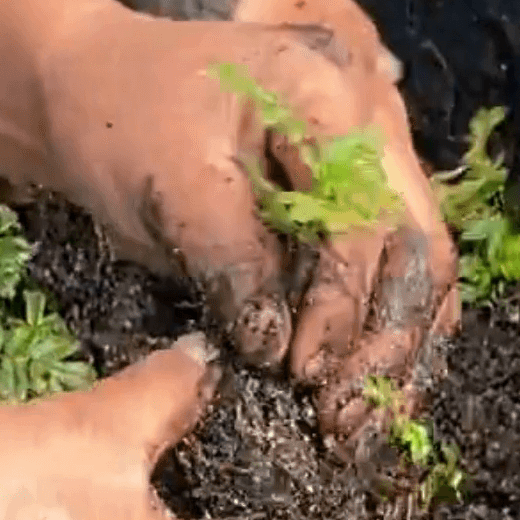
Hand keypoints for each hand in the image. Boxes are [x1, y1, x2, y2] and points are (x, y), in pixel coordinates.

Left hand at [35, 11, 455, 449]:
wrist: (99, 90)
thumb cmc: (126, 123)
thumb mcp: (168, 184)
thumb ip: (229, 259)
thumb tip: (275, 349)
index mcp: (330, 96)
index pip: (368, 217)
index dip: (343, 303)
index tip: (303, 371)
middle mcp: (374, 128)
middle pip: (417, 249)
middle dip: (384, 345)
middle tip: (341, 420)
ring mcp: (375, 169)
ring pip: (420, 274)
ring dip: (393, 358)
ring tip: (354, 429)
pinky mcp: (357, 211)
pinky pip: (391, 282)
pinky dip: (379, 343)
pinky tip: (361, 399)